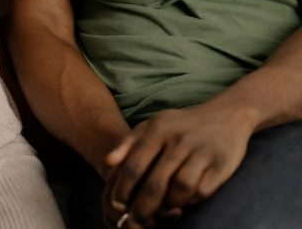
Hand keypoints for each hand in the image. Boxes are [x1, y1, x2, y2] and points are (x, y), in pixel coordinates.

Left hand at [101, 103, 253, 225]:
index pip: (134, 165)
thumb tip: (108, 163)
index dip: (124, 189)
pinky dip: (191, 200)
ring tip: (162, 210)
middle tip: (137, 219)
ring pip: (180, 189)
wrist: (226, 115)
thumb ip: (128, 143)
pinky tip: (184, 201)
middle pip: (156, 183)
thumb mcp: (152, 125)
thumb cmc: (181, 125)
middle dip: (143, 207)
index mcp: (158, 130)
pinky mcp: (221, 164)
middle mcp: (179, 140)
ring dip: (169, 205)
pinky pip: (202, 191)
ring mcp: (201, 152)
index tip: (118, 204)